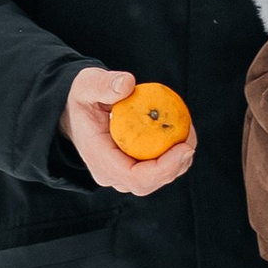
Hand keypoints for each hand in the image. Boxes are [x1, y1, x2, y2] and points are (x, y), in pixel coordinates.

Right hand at [61, 65, 198, 199]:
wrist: (77, 111)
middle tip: (190, 141)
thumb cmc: (84, 98)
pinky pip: (156, 169)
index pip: (133, 177)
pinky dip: (172, 155)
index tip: (183, 148)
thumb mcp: (87, 85)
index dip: (162, 169)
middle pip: (147, 183)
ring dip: (178, 161)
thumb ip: (103, 84)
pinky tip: (182, 133)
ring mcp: (120, 175)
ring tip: (188, 133)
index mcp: (98, 159)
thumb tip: (127, 84)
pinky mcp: (131, 169)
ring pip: (155, 179)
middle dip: (175, 167)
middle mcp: (109, 174)